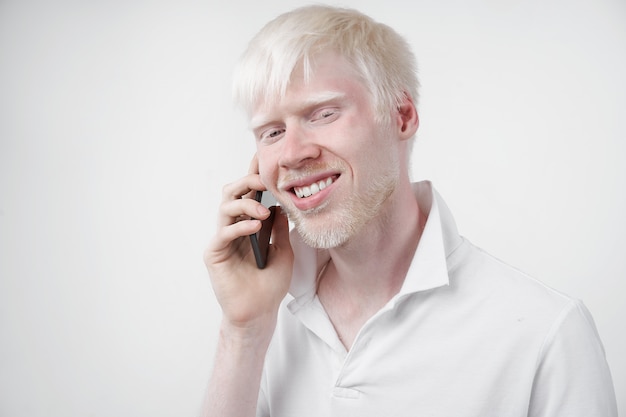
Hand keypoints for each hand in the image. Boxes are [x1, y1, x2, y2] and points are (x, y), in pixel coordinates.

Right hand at [204, 156, 292, 334]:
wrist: (259, 313)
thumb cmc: (270, 285)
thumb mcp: (284, 251)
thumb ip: (280, 228)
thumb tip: (282, 204)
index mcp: (249, 224)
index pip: (249, 194)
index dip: (253, 174)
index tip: (263, 156)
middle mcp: (233, 227)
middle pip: (233, 193)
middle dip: (248, 182)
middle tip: (265, 183)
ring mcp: (222, 239)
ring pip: (225, 207)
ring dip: (245, 204)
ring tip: (263, 212)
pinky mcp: (214, 253)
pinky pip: (223, 233)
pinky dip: (239, 227)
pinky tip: (255, 228)